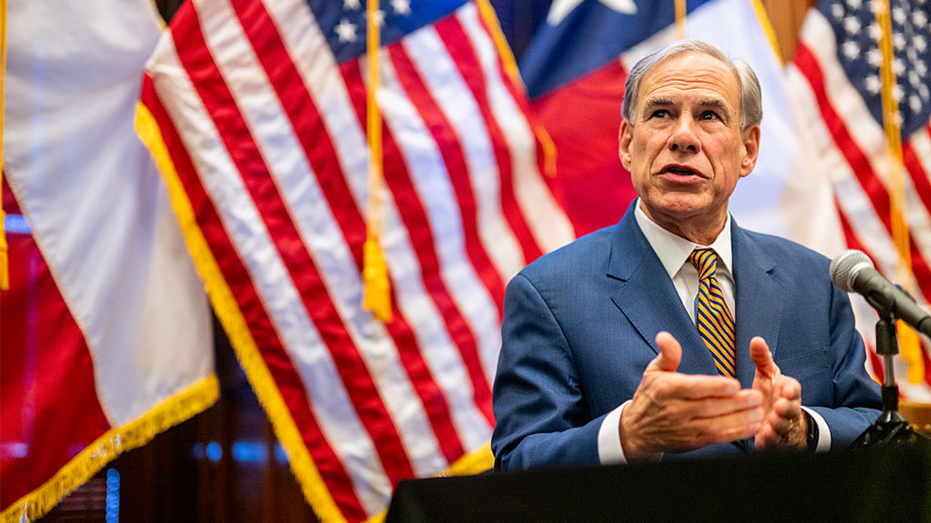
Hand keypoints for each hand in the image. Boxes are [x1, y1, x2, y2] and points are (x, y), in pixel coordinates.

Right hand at [619, 332, 764, 460]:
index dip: (715, 387)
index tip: (734, 383)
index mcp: (666, 390)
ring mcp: (684, 428)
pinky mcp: (692, 442)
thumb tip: (665, 336)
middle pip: (709, 407)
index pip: (693, 388)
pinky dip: (736, 433)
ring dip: (740, 419)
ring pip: (716, 424)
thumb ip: (667, 354)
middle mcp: (675, 410)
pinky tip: (751, 426)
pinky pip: (717, 438)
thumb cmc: (649, 397)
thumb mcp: (653, 372)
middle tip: (756, 396)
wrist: (637, 431)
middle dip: (736, 403)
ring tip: (759, 411)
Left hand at [750, 336, 806, 449]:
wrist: (775, 419)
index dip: (791, 390)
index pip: (794, 390)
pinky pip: (775, 442)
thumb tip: (756, 339)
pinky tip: (763, 437)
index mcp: (788, 391)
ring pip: (784, 427)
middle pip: (791, 410)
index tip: (785, 390)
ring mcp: (782, 425)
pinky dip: (770, 440)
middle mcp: (788, 409)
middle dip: (787, 409)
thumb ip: (762, 359)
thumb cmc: (772, 393)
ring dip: (778, 425)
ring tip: (770, 423)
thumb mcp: (767, 375)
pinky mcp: (775, 440)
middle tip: (779, 406)